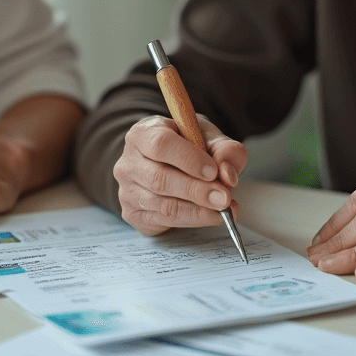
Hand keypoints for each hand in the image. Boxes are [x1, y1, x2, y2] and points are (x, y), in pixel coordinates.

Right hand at [112, 114, 246, 234]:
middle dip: (197, 191)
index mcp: (143, 133)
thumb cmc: (186, 146)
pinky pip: (164, 221)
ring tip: (224, 210)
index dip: (188, 159)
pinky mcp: (132, 213)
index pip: (160, 144)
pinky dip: (192, 220)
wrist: (164, 165)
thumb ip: (224, 149)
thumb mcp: (207, 138)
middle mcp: (129, 162)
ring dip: (198, 210)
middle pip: (160, 179)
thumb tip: (228, 174)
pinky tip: (211, 216)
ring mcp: (127, 190)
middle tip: (225, 198)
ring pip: (164, 205)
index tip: (213, 171)